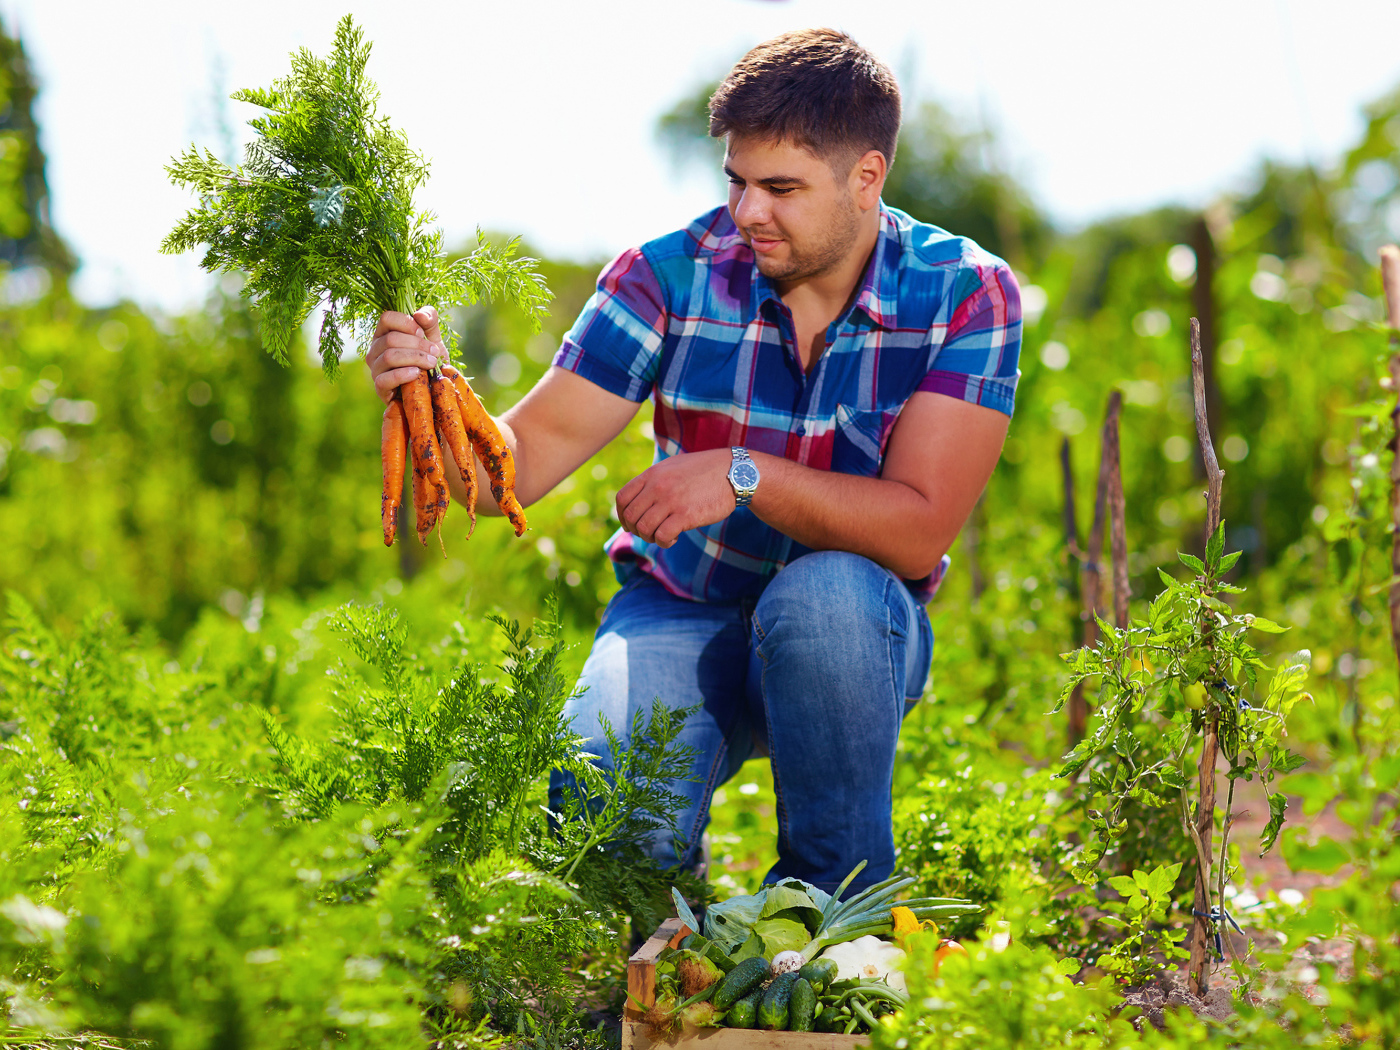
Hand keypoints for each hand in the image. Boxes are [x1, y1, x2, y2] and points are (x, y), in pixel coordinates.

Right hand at [366, 306, 447, 403]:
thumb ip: (430, 321)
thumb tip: (419, 315)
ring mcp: (375, 369)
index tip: (423, 332)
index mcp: (384, 333)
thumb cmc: (430, 360)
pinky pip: (385, 379)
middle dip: (417, 344)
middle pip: (390, 339)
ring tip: (432, 363)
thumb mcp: (433, 337)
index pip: (386, 318)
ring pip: (389, 357)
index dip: (406, 323)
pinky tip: (417, 374)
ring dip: (414, 359)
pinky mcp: (380, 387)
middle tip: (435, 352)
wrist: (435, 388)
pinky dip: (403, 375)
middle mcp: (375, 349)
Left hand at [615, 449, 735, 546]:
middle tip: (650, 532)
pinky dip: (664, 542)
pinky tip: (674, 538)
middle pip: (631, 516)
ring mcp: (671, 500)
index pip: (622, 498)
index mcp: (652, 474)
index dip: (622, 516)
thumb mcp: (674, 467)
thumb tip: (638, 498)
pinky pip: (662, 536)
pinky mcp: (686, 515)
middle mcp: (658, 486)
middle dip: (636, 530)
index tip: (631, 524)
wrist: (735, 473)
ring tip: (663, 535)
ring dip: (650, 537)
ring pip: (644, 528)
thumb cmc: (705, 471)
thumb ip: (654, 480)